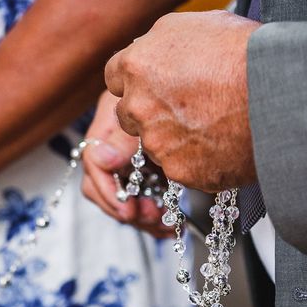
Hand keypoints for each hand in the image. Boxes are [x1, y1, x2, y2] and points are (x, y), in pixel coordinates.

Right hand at [82, 91, 174, 237]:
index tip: (129, 211)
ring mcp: (131, 155)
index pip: (93, 163)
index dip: (108, 191)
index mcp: (110, 123)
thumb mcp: (148, 110)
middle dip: (123, 208)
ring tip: (164, 224)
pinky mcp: (150, 167)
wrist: (214, 82)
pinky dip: (155, 213)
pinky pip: (144, 196)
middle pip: (101, 185)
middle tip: (152, 217)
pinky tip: (170, 224)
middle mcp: (116, 140)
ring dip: (140, 216)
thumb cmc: (180, 83)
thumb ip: (126, 137)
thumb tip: (102, 161)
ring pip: (122, 196)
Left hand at [105, 10, 260, 192]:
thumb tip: (152, 47)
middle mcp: (138, 106)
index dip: (136, 80)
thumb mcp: (198, 23)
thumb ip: (162, 39)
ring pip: (155, 144)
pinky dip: (198, 161)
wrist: (280, 93)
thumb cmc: (245, 51)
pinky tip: (223, 145)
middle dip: (149, 111)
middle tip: (186, 107)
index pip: (115, 76)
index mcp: (137, 65)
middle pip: (129, 113)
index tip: (152, 83)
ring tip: (214, 125)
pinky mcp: (179, 170)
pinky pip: (181, 168)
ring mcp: (156, 142)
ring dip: (174, 138)